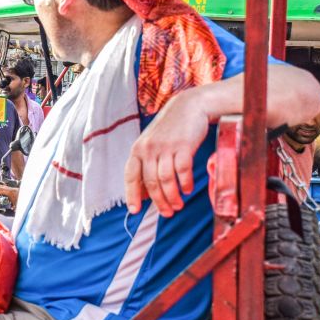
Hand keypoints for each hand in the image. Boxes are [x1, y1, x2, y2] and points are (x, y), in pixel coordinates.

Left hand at [124, 90, 208, 215]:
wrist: (189, 106)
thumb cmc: (170, 129)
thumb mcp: (152, 143)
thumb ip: (147, 164)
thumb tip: (145, 192)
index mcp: (138, 149)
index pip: (131, 176)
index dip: (131, 194)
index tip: (134, 210)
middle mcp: (148, 148)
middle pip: (151, 182)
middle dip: (159, 201)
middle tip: (167, 213)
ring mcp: (165, 146)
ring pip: (166, 179)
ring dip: (172, 196)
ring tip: (178, 206)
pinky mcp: (183, 145)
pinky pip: (182, 170)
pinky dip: (185, 183)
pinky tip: (188, 189)